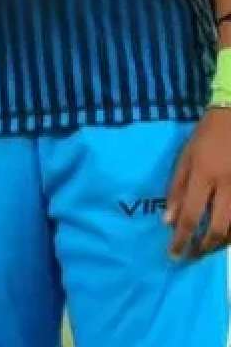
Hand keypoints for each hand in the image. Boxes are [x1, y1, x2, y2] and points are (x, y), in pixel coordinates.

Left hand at [165, 108, 230, 257]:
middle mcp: (225, 186)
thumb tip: (168, 221)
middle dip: (203, 248)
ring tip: (205, 249)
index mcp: (203, 175)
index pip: (189, 215)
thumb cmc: (205, 137)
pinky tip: (223, 236)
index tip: (173, 254)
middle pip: (216, 229)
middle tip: (191, 256)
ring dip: (218, 244)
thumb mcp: (184, 157)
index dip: (181, 239)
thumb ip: (176, 188)